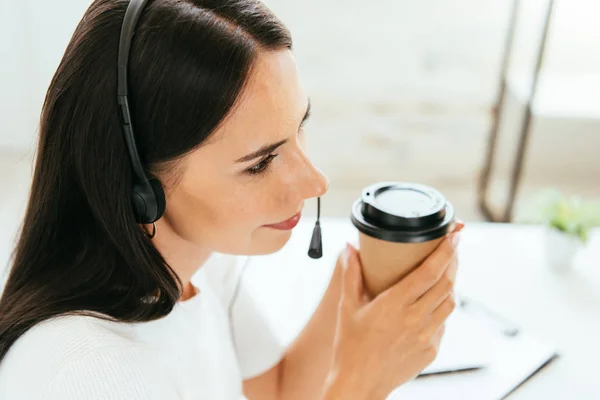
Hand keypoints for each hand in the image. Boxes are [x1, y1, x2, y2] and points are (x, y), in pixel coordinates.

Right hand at [324, 223, 463, 399]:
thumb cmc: (349, 346)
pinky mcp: (431, 350)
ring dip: (451, 284)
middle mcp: (415, 319)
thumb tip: (349, 249)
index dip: (446, 251)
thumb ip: (350, 274)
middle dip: (453, 262)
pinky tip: (432, 303)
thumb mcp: (346, 307)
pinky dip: (441, 308)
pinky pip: (443, 323)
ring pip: (450, 303)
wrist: (358, 384)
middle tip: (453, 247)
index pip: (430, 271)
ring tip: (446, 272)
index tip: (455, 235)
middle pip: (447, 283)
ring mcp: (426, 336)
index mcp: (395, 304)